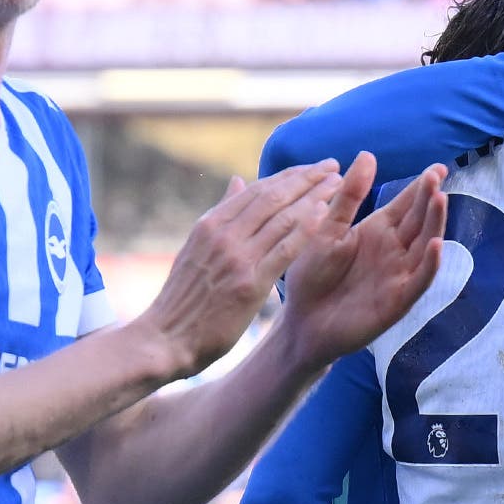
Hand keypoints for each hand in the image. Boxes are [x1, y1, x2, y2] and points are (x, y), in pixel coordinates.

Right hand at [139, 156, 362, 376]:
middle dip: (306, 177)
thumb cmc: (183, 300)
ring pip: (282, 217)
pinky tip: (325, 214)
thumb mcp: (196, 249)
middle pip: (273, 196)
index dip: (289, 175)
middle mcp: (223, 235)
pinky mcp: (249, 284)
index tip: (312, 167)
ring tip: (337, 183)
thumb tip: (237, 181)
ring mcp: (236, 258)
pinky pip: (283, 249)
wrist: (166, 338)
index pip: (257, 190)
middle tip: (333, 165)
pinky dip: (305, 228)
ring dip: (313, 196)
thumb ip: (221, 216)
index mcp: (209, 224)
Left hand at [276, 159, 448, 360]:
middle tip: (437, 176)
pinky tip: (435, 245)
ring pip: (424, 246)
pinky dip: (429, 264)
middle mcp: (394, 250)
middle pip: (419, 221)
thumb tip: (368, 155)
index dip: (422, 186)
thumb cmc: (313, 275)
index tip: (437, 167)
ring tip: (440, 199)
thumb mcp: (328, 229)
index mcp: (378, 230)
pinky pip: (419, 280)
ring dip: (435, 224)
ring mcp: (398, 275)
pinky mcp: (397, 300)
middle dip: (430, 198)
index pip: (407, 204)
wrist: (301, 321)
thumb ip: (349, 196)